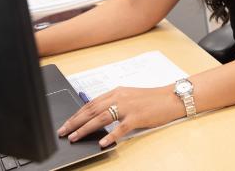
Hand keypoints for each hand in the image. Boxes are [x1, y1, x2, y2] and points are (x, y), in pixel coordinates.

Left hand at [58, 85, 183, 146]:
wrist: (171, 98)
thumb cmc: (151, 99)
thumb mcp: (129, 96)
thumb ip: (114, 103)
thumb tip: (98, 114)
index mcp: (116, 92)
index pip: (91, 103)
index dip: (76, 114)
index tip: (66, 123)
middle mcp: (119, 97)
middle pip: (92, 110)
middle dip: (75, 122)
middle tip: (63, 131)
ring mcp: (128, 107)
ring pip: (101, 118)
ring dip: (85, 128)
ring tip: (75, 137)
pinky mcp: (137, 117)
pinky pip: (120, 128)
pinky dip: (110, 135)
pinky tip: (101, 142)